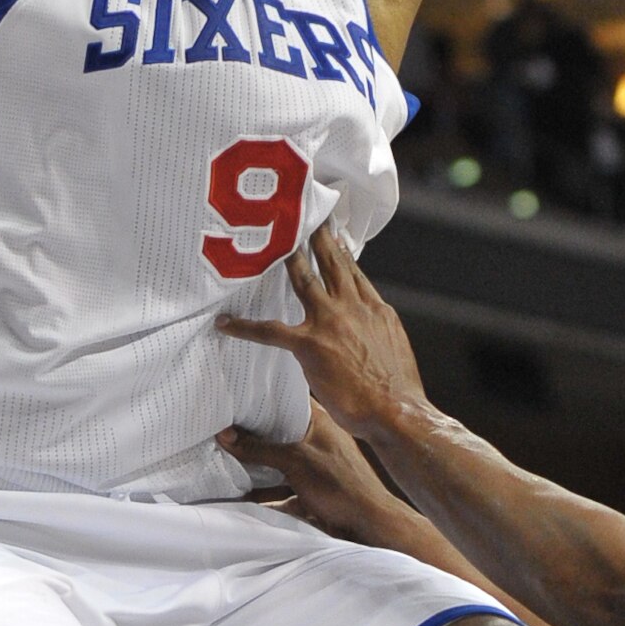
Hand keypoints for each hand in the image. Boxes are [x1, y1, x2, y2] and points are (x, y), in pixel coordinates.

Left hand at [217, 224, 425, 434]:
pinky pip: (269, 331)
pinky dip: (245, 327)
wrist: (397, 410)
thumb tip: (364, 333)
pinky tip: (226, 324)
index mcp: (375, 308)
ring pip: (302, 279)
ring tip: (270, 243)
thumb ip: (376, 331)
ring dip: (285, 259)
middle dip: (317, 235)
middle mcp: (352, 306)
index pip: (353, 271)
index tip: (333, 233)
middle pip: (331, 261)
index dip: (341, 249)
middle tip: (304, 215)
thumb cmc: (398, 388)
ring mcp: (330, 322)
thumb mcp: (393, 346)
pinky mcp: (310, 344)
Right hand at [220, 401, 412, 544]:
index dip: (262, 395)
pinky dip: (261, 490)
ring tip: (220, 458)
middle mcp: (316, 439)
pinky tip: (237, 493)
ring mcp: (313, 465)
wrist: (368, 525)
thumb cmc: (340, 485)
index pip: (286, 399)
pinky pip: (279, 486)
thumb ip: (260, 449)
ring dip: (254, 463)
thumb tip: (225, 434)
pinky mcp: (309, 490)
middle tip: (219, 425)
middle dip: (251, 432)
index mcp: (319, 421)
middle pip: (277, 431)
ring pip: (276, 460)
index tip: (234, 392)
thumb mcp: (295, 461)